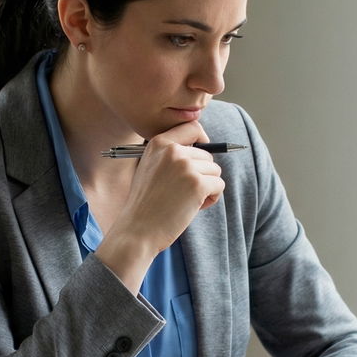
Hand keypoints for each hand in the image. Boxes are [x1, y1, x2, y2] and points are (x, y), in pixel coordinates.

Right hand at [96, 121, 224, 288]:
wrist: (137, 230)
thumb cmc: (145, 204)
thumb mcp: (150, 168)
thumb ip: (171, 156)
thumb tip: (203, 148)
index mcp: (159, 144)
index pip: (192, 126)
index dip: (202, 139)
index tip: (202, 153)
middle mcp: (173, 151)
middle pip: (208, 154)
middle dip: (203, 174)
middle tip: (185, 193)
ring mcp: (186, 166)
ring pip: (215, 171)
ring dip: (207, 187)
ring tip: (187, 201)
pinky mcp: (198, 184)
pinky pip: (219, 185)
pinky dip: (211, 198)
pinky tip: (193, 208)